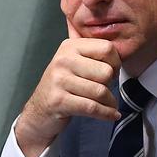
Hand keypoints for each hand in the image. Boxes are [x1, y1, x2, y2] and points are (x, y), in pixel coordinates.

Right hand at [15, 19, 120, 156]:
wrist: (39, 110)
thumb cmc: (63, 85)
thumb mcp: (74, 60)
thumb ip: (92, 49)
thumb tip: (117, 42)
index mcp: (70, 46)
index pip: (107, 48)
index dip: (116, 63)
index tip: (111, 72)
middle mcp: (63, 60)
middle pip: (106, 72)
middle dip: (111, 84)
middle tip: (105, 89)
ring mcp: (59, 80)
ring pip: (100, 91)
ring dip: (110, 102)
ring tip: (109, 104)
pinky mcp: (59, 101)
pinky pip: (92, 107)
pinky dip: (106, 113)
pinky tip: (112, 115)